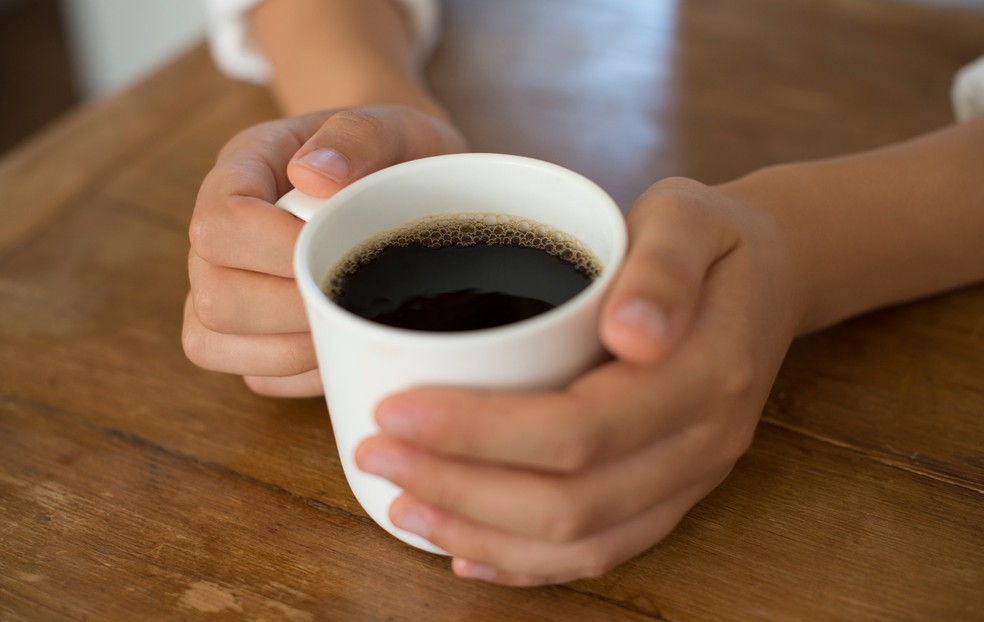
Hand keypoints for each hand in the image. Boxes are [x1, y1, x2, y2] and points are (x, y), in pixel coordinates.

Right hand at [182, 105, 466, 395]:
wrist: (410, 176)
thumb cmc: (395, 152)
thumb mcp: (391, 126)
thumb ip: (355, 137)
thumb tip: (313, 175)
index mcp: (242, 172)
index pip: (219, 224)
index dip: (274, 251)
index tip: (337, 248)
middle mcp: (220, 235)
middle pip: (212, 297)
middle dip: (289, 311)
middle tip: (351, 296)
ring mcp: (227, 286)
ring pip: (211, 343)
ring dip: (291, 350)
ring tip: (348, 323)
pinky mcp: (250, 335)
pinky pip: (255, 376)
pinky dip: (302, 376)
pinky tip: (345, 346)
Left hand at [354, 177, 803, 584]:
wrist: (768, 278)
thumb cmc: (709, 239)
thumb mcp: (690, 216)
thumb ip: (663, 267)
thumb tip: (631, 332)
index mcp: (706, 373)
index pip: (581, 428)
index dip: (481, 432)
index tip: (396, 408)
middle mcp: (702, 442)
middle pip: (572, 502)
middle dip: (460, 488)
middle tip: (376, 451)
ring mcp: (691, 477)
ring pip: (582, 542)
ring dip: (482, 535)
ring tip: (401, 504)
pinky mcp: (673, 492)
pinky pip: (604, 551)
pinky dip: (527, 562)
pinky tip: (465, 549)